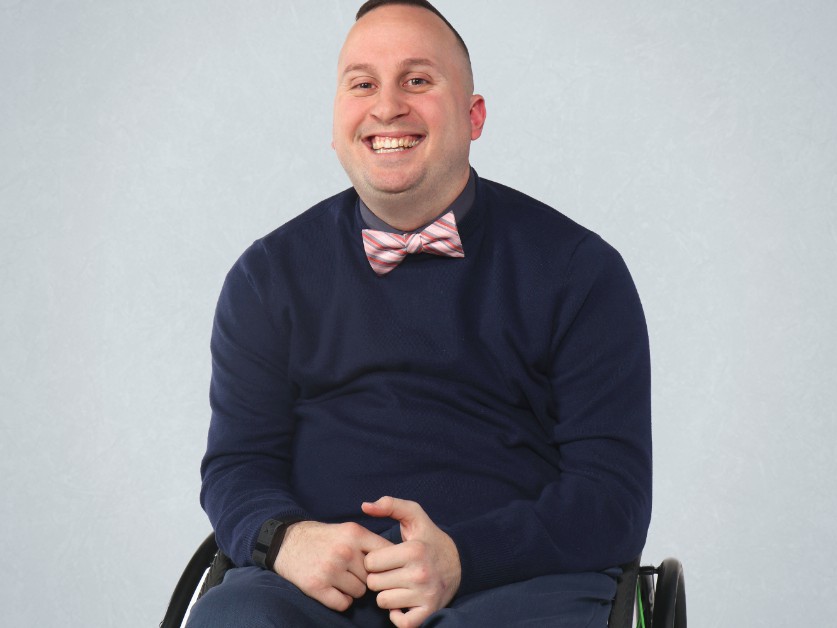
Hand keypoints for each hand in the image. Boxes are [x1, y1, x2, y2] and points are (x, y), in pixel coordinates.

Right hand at [274, 520, 392, 611]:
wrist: (287, 542)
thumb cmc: (323, 538)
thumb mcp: (348, 530)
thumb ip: (369, 543)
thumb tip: (397, 561)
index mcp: (355, 533)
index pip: (387, 553)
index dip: (388, 564)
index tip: (386, 569)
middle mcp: (344, 551)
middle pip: (373, 576)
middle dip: (366, 577)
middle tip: (352, 572)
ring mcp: (330, 569)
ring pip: (360, 592)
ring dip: (353, 589)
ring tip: (341, 578)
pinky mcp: (317, 586)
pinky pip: (344, 603)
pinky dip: (341, 600)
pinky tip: (333, 589)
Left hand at [362, 497, 461, 627]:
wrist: (460, 562)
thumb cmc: (430, 538)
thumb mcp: (414, 515)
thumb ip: (390, 505)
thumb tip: (365, 506)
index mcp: (413, 550)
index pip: (371, 562)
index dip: (375, 560)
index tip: (387, 558)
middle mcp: (420, 573)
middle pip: (374, 583)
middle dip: (378, 577)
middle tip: (392, 572)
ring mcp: (425, 594)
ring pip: (383, 601)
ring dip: (387, 595)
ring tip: (399, 585)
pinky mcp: (429, 611)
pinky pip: (400, 622)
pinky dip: (398, 615)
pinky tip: (403, 602)